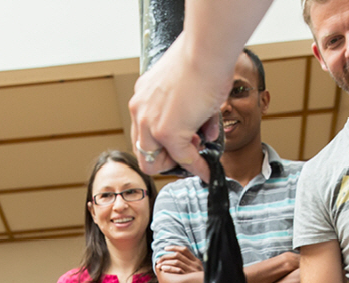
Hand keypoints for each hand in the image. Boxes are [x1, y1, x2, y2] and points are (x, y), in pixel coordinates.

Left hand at [129, 33, 228, 180]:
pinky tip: (206, 170)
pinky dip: (196, 167)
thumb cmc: (203, 56)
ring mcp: (150, 123)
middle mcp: (140, 110)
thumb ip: (187, 110)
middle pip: (144, 151)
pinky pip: (182, 158)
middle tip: (188, 150)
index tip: (180, 142)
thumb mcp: (186, 85)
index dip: (161, 143)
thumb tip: (203, 131)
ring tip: (198, 149)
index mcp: (143, 95)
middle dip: (166, 156)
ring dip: (179, 161)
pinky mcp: (167, 132)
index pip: (144, 131)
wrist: (208, 47)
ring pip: (155, 161)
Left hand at [156, 245, 203, 275]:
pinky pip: (177, 270)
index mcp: (196, 260)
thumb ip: (189, 265)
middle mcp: (194, 264)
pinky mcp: (189, 277)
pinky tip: (163, 269)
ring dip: (165, 262)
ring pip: (176, 261)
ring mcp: (192, 270)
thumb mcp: (196, 271)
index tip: (165, 248)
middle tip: (158, 260)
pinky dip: (169, 268)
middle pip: (178, 255)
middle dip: (166, 256)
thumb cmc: (198, 281)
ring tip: (158, 265)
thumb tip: (176, 260)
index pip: (184, 249)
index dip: (174, 247)